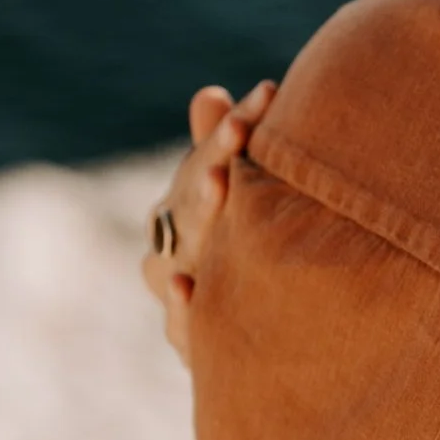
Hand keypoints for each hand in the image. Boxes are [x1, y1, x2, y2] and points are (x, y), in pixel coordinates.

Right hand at [139, 80, 273, 363]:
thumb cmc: (242, 259)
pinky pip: (180, 325)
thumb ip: (224, 150)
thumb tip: (209, 92)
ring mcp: (178, 290)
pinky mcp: (191, 340)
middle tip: (242, 127)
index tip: (266, 91)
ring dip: (202, 218)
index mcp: (184, 208)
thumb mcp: (238, 206)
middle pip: (191, 199)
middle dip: (216, 161)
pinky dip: (182, 307)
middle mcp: (173, 245)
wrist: (252, 349)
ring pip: (183, 251)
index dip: (229, 128)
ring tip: (219, 182)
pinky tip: (185, 284)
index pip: (206, 160)